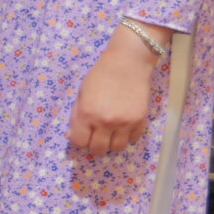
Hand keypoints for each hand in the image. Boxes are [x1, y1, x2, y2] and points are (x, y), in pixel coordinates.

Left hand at [69, 26, 162, 156]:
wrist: (128, 64)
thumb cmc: (100, 76)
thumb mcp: (81, 94)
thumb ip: (77, 116)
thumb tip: (74, 136)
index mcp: (86, 114)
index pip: (79, 142)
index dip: (80, 140)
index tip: (84, 135)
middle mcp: (105, 122)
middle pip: (98, 150)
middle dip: (95, 146)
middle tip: (97, 137)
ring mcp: (124, 123)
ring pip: (117, 148)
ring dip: (112, 143)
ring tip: (111, 133)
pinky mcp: (140, 121)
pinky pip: (132, 139)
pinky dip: (127, 136)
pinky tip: (124, 126)